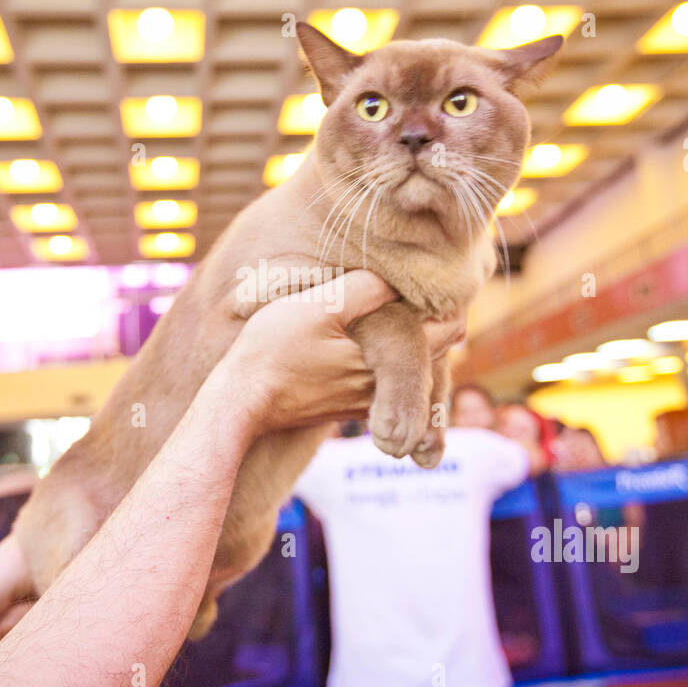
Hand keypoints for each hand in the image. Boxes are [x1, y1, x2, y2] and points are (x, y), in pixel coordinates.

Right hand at [211, 270, 464, 436]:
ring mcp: (364, 402)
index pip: (447, 331)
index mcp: (387, 361)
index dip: (447, 302)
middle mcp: (384, 388)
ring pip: (407, 369)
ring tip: (396, 311)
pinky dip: (385, 361)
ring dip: (407, 344)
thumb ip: (364, 289)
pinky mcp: (344, 408)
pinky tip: (367, 341)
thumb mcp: (318, 305)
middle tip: (417, 291)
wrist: (240, 401)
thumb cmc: (274, 350)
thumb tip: (394, 278)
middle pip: (433, 352)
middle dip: (430, 322)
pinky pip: (382, 382)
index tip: (434, 281)